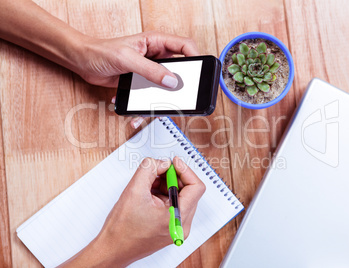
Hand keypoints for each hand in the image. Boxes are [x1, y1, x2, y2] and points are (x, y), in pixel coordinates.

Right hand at [60, 157, 205, 266]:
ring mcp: (177, 227)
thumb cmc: (122, 229)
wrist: (113, 249)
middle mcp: (182, 224)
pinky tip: (149, 195)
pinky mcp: (171, 227)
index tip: (173, 163)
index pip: (196, 187)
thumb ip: (149, 169)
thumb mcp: (134, 190)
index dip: (185, 170)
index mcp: (178, 217)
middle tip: (157, 170)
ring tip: (148, 186)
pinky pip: (174, 204)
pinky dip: (163, 194)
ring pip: (181, 196)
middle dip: (173, 177)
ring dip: (167, 185)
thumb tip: (163, 162)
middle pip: (189, 190)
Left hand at [76, 31, 199, 128]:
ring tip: (159, 107)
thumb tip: (172, 81)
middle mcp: (156, 56)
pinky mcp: (142, 82)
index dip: (196, 56)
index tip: (199, 71)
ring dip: (164, 97)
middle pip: (180, 69)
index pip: (185, 46)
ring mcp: (150, 70)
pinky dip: (148, 104)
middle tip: (184, 94)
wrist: (82, 62)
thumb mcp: (128, 59)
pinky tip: (138, 109)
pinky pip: (153, 94)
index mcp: (156, 42)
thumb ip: (150, 70)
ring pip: (167, 85)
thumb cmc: (101, 52)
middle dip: (182, 83)